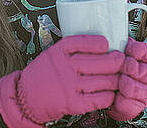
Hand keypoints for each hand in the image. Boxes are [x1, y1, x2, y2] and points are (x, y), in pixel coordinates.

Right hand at [0, 35, 123, 125]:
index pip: (81, 43)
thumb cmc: (41, 75)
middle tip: (120, 59)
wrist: (26, 98)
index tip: (106, 43)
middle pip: (98, 61)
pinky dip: (109, 96)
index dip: (97, 42)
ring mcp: (69, 86)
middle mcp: (63, 68)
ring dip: (116, 79)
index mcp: (57, 53)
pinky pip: (100, 98)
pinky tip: (110, 92)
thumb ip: (69, 50)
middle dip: (115, 60)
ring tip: (118, 77)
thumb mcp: (50, 55)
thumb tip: (97, 44)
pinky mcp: (74, 104)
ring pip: (104, 81)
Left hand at [108, 38, 146, 120]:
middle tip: (120, 66)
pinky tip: (113, 93)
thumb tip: (110, 30)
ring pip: (138, 89)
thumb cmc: (113, 65)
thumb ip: (119, 40)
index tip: (128, 50)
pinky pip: (129, 104)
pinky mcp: (135, 107)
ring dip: (124, 83)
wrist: (107, 89)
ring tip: (116, 79)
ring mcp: (145, 93)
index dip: (138, 50)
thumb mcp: (116, 49)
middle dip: (130, 67)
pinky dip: (119, 99)